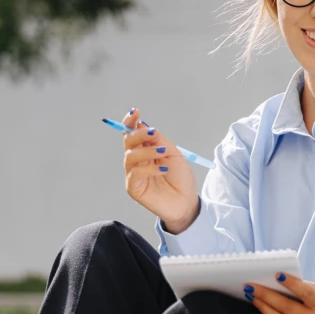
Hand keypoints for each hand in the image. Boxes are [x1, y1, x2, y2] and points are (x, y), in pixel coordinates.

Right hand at [121, 108, 198, 229]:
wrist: (186, 201)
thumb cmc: (180, 178)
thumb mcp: (173, 153)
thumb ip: (158, 140)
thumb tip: (143, 125)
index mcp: (144, 150)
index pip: (131, 133)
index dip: (130, 122)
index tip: (135, 112)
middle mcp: (136, 161)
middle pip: (128, 142)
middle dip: (138, 134)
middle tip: (153, 133)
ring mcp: (133, 174)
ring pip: (130, 157)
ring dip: (147, 151)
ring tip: (163, 153)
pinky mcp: (133, 188)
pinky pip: (136, 174)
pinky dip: (150, 169)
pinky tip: (163, 170)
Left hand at [244, 273, 314, 313]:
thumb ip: (304, 287)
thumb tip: (278, 280)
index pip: (306, 293)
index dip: (292, 284)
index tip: (277, 275)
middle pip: (287, 307)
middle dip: (266, 295)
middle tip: (252, 286)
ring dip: (262, 306)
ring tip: (251, 295)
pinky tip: (260, 306)